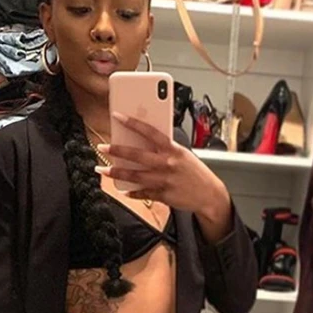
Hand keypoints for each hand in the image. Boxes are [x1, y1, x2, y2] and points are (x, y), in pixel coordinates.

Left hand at [97, 113, 232, 241]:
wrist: (209, 194)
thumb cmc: (195, 172)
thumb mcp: (183, 154)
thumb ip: (165, 149)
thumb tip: (144, 142)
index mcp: (173, 149)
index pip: (150, 132)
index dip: (133, 123)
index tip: (118, 116)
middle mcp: (167, 164)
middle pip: (137, 155)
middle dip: (117, 151)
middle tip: (102, 147)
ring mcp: (164, 181)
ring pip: (135, 176)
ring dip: (117, 173)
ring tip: (103, 170)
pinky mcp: (164, 196)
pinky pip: (143, 193)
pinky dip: (132, 192)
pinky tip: (123, 190)